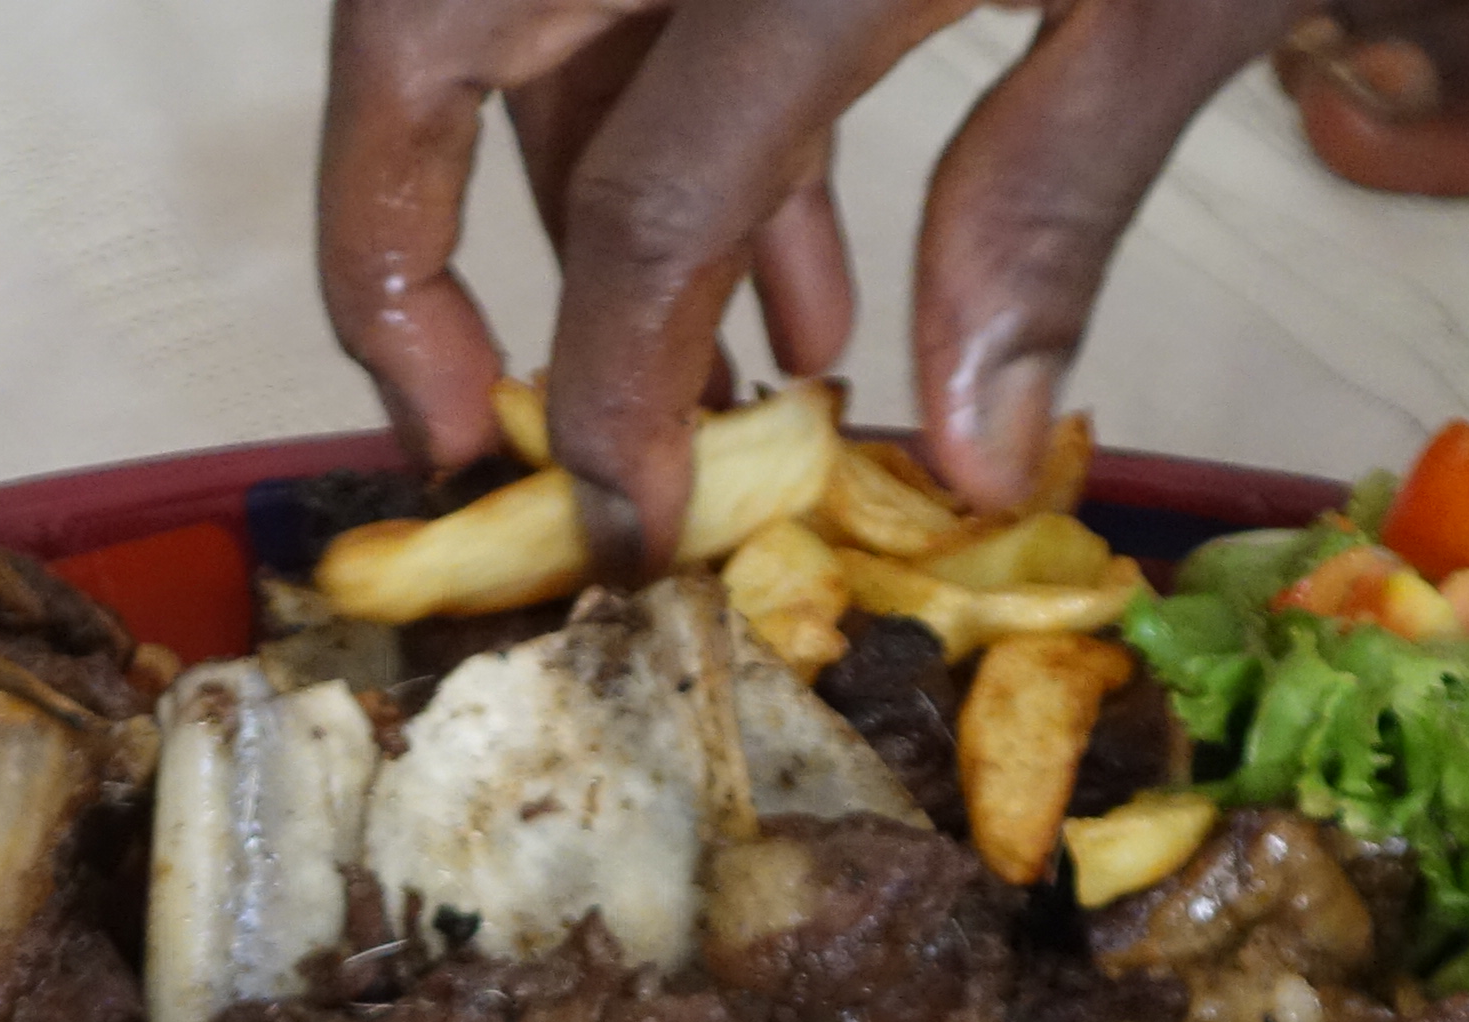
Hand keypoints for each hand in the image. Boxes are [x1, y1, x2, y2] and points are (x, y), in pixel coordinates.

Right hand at [320, 0, 1307, 568]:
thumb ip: (1060, 199)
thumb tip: (968, 456)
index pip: (645, 199)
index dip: (614, 389)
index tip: (635, 524)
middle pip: (424, 30)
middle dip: (408, 248)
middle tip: (468, 425)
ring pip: (519, 4)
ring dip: (586, 198)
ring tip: (740, 383)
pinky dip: (677, 107)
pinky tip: (801, 264)